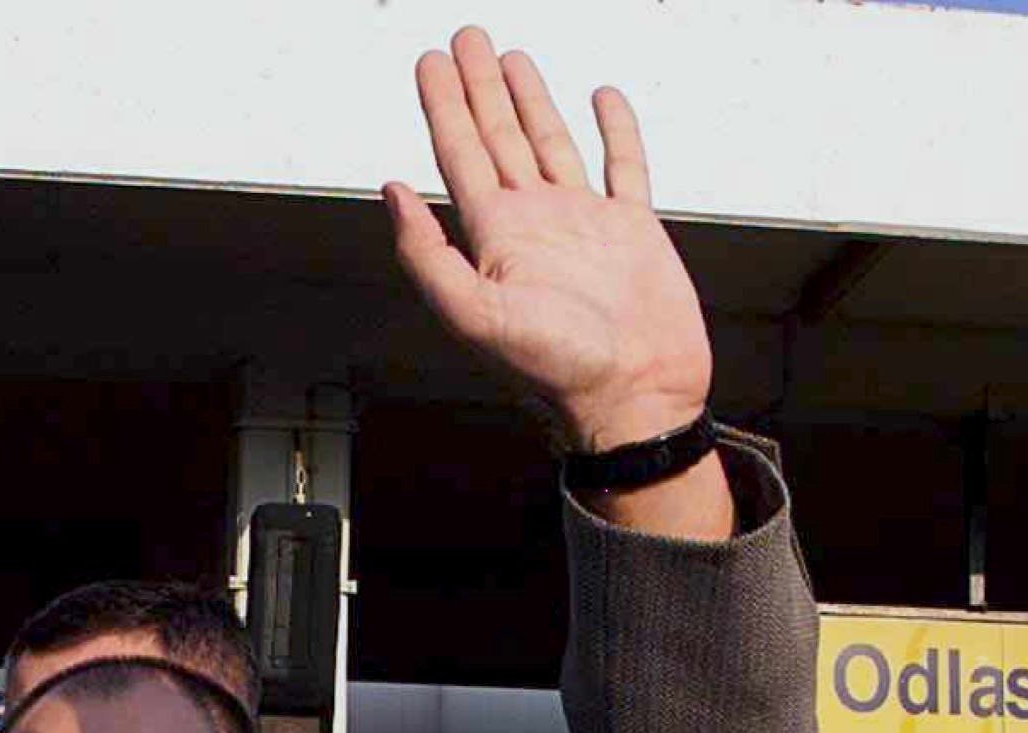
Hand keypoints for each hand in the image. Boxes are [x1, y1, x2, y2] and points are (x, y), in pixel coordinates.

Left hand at [384, 28, 710, 449]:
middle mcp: (535, 224)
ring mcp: (583, 224)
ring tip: (511, 59)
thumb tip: (392, 193)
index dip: (443, 105)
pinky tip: (600, 102)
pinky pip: (622, 166)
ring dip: (528, 101)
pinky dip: (614, 131)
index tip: (430, 63)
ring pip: (549, 143)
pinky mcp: (632, 230)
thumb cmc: (559, 370)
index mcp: (496, 238)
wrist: (635, 397)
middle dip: (478, 88)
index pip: (459, 154)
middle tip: (464, 40)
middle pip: (496, 137)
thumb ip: (427, 254)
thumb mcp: (474, 314)